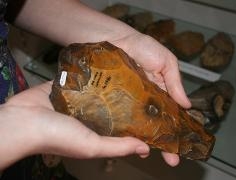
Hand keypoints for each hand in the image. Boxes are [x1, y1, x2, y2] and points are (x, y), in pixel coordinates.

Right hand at [0, 82, 148, 169]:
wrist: (24, 119)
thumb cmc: (57, 137)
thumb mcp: (91, 146)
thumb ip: (118, 147)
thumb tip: (145, 149)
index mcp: (99, 132)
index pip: (123, 126)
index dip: (138, 121)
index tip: (153, 110)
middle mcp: (92, 116)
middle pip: (114, 107)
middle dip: (128, 99)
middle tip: (145, 86)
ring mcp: (82, 100)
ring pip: (102, 92)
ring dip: (113, 85)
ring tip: (131, 72)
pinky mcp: (72, 88)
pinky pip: (88, 80)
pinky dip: (96, 75)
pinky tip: (108, 66)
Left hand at [111, 32, 190, 165]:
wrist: (117, 40)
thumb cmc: (143, 47)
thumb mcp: (166, 62)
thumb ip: (176, 82)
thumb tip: (187, 105)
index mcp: (160, 92)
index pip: (170, 114)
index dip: (176, 130)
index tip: (180, 145)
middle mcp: (144, 100)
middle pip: (155, 123)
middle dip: (163, 141)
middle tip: (170, 158)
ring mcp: (129, 101)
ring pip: (138, 123)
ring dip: (144, 139)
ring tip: (149, 153)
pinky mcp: (115, 100)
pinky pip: (121, 116)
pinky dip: (125, 128)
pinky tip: (127, 140)